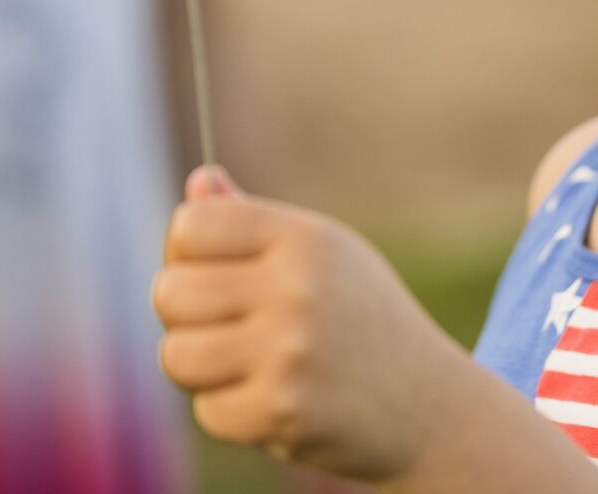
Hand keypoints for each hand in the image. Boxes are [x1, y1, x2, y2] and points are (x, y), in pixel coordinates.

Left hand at [153, 166, 474, 482]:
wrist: (428, 405)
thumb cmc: (361, 318)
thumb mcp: (322, 255)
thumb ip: (252, 222)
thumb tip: (197, 186)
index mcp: (303, 239)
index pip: (190, 225)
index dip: (184, 251)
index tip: (211, 270)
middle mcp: (297, 289)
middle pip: (170, 292)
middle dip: (184, 314)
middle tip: (225, 324)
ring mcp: (290, 353)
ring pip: (177, 355)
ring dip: (199, 365)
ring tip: (239, 361)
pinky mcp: (283, 412)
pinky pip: (207, 411)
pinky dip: (230, 411)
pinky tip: (271, 399)